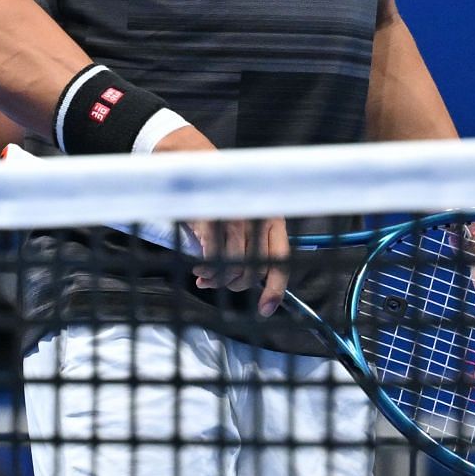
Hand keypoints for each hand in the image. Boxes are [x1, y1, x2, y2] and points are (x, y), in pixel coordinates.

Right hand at [156, 125, 288, 313]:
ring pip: (232, 267)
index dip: (275, 290)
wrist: (193, 165)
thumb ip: (251, 244)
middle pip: (253, 270)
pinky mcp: (213, 218)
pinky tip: (198, 270)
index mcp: (272, 218)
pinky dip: (205, 270)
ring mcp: (235, 217)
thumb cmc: (219, 195)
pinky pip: (212, 258)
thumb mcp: (246, 216)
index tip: (265, 310)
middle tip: (219, 283)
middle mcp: (257, 217)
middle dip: (235, 285)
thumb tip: (246, 281)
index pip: (281, 260)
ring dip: (216, 280)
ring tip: (205, 277)